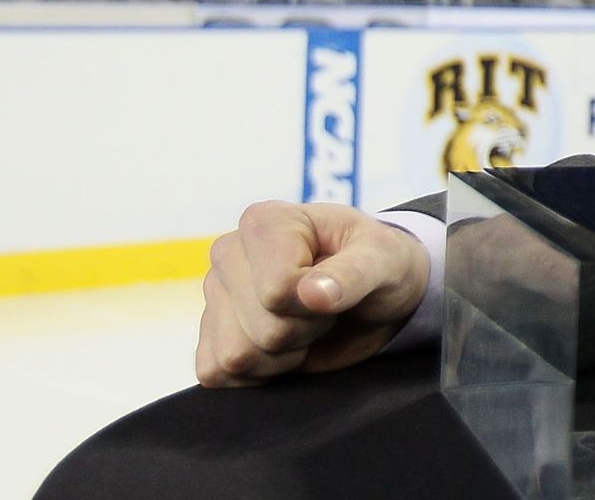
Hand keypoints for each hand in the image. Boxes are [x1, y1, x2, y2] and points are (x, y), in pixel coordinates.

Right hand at [196, 200, 429, 387]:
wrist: (374, 294)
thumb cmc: (380, 264)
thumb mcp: (385, 260)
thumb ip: (354, 273)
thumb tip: (312, 294)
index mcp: (265, 221)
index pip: (277, 290)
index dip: (318, 302)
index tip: (335, 285)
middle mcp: (229, 252)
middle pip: (263, 328)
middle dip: (305, 330)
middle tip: (324, 308)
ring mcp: (214, 294)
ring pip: (237, 356)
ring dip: (283, 355)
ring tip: (304, 324)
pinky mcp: (210, 333)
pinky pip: (217, 373)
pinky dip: (259, 372)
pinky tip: (283, 348)